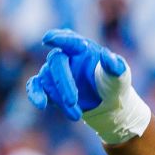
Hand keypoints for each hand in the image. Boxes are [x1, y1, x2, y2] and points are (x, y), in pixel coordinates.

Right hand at [26, 29, 149, 144]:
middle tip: (72, 101)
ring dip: (59, 98)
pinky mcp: (48, 85)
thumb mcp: (119, 76)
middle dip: (63, 83)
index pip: (70, 40)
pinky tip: (41, 104)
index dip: (60, 39)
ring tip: (76, 116)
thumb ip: (115, 66)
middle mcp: (65, 56)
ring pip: (48, 79)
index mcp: (82, 48)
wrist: (106, 102)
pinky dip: (35, 94)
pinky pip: (35, 86)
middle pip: (57, 62)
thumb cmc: (112, 83)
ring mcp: (54, 70)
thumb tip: (106, 54)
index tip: (48, 39)